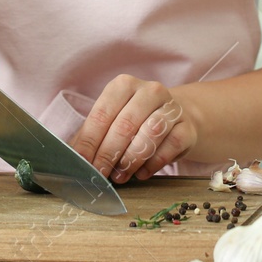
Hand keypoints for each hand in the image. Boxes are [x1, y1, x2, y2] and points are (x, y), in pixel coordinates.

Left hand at [70, 75, 196, 182]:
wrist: (177, 116)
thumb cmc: (136, 120)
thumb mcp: (113, 120)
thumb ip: (94, 135)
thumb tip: (74, 158)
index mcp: (124, 85)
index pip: (102, 114)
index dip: (89, 141)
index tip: (81, 163)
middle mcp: (149, 91)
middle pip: (125, 125)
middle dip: (108, 154)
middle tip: (99, 174)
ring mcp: (171, 107)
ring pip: (150, 134)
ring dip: (131, 159)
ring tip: (120, 176)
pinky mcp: (187, 126)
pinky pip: (170, 146)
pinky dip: (153, 163)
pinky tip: (142, 173)